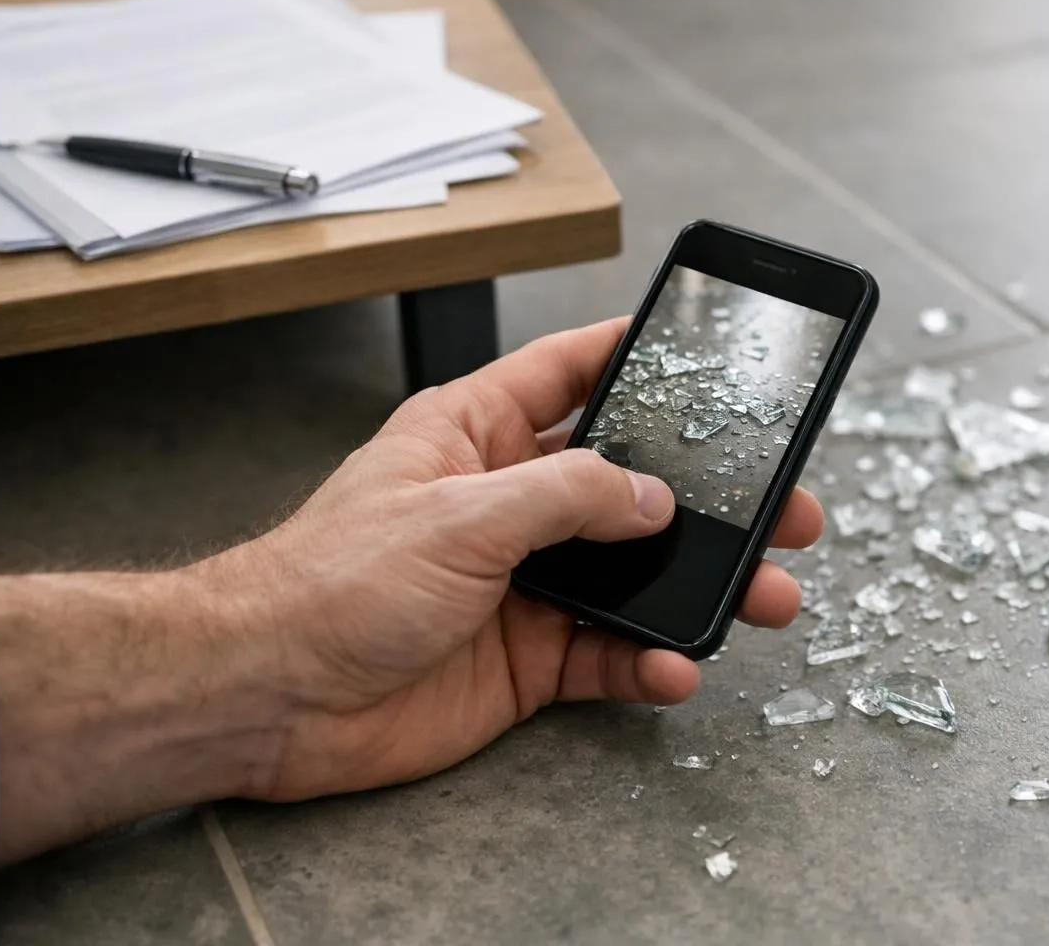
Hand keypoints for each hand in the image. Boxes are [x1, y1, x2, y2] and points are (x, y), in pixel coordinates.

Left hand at [210, 317, 823, 801]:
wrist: (269, 695)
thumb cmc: (328, 582)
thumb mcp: (460, 513)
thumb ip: (567, 496)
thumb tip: (652, 498)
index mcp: (477, 435)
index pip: (570, 374)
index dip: (636, 357)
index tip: (705, 354)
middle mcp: (508, 505)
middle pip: (629, 487)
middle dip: (707, 496)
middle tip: (780, 507)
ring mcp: (521, 584)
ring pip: (635, 577)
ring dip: (699, 586)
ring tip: (767, 595)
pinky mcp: (524, 659)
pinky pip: (608, 656)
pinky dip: (649, 662)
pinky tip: (676, 665)